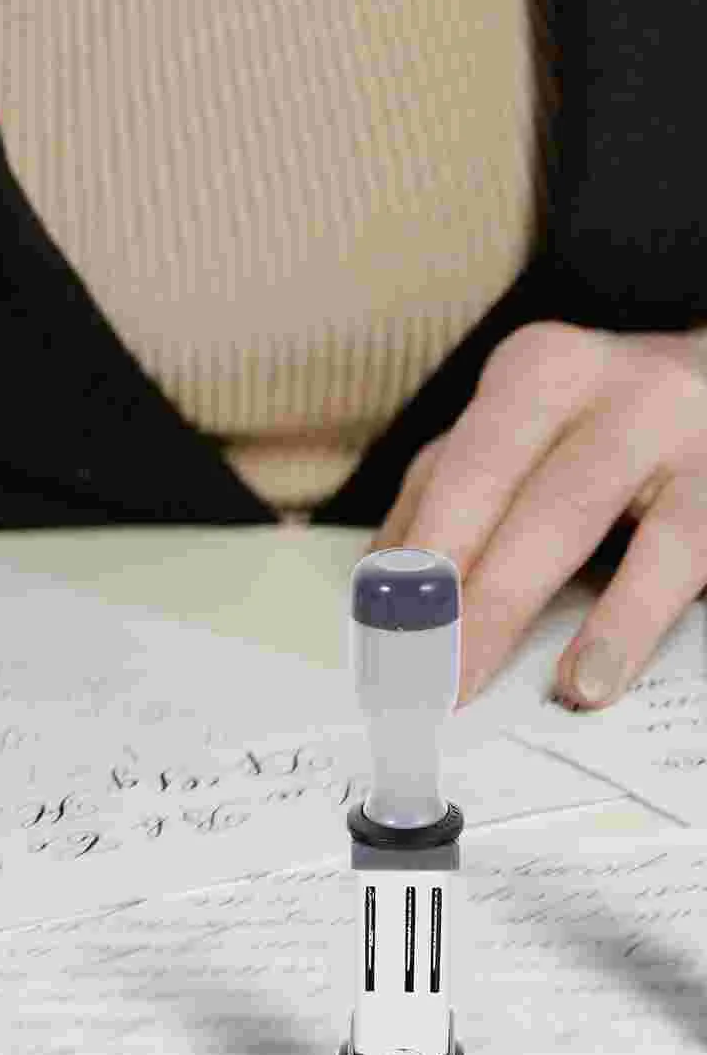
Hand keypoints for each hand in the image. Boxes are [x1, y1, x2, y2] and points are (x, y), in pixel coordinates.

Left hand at [371, 320, 706, 707]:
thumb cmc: (612, 429)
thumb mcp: (527, 439)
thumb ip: (447, 501)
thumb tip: (378, 599)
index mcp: (531, 374)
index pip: (449, 475)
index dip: (408, 562)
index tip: (380, 640)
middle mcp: (598, 381)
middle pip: (494, 492)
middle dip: (442, 593)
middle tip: (409, 673)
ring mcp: (670, 420)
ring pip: (570, 517)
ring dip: (509, 609)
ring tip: (470, 680)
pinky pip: (674, 552)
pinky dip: (623, 623)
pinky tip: (589, 677)